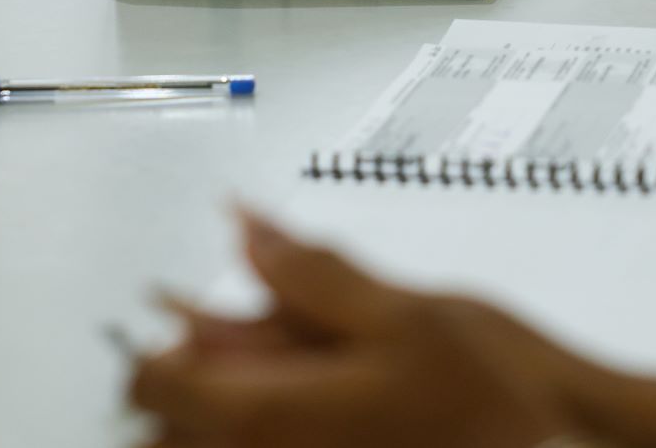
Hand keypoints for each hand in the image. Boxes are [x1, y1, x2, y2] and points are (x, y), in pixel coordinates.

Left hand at [130, 211, 609, 447]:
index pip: (157, 382)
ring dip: (217, 409)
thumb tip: (245, 229)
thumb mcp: (405, 307)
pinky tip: (306, 403)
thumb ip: (313, 275)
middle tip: (214, 333)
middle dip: (182, 378)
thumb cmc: (498, 391)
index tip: (173, 306)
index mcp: (270, 413)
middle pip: (170, 432)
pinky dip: (263, 427)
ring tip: (261, 369)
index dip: (157, 335)